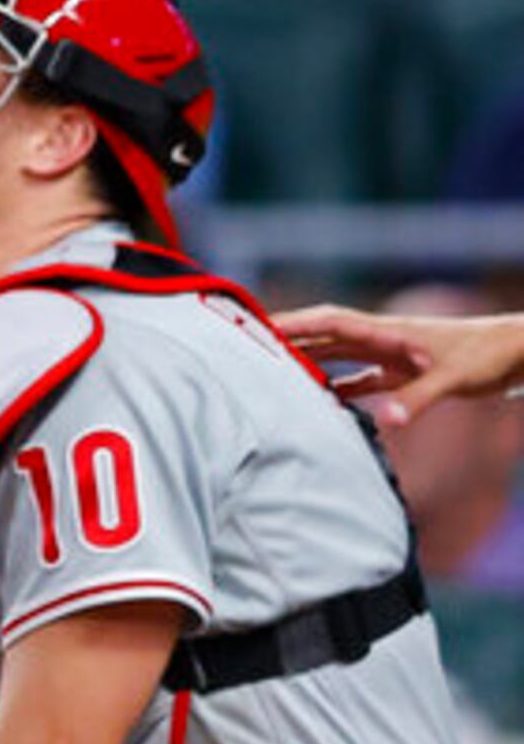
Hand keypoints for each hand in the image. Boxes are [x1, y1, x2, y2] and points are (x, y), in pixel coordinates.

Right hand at [276, 303, 523, 426]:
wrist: (516, 351)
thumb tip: (386, 422)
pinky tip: (320, 400)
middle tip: (246, 345)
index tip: (259, 326)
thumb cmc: (487, 354)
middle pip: (324, 336)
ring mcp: (391, 355)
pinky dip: (337, 386)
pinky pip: (359, 377)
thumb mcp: (453, 378)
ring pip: (338, 355)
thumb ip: (417, 399)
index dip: (294, 323)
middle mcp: (383, 339)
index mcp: (388, 331)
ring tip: (270, 371)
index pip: (330, 322)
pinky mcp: (403, 372)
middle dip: (287, 338)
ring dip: (307, 360)